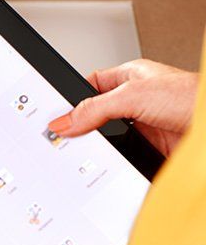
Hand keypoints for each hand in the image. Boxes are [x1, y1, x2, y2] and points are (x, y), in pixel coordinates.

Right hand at [48, 59, 197, 156]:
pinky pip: (122, 157)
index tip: (54, 116)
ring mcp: (143, 126)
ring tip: (85, 153)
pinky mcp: (150, 149)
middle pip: (95, 117)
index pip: (90, 87)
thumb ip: (94, 109)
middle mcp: (136, 102)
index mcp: (130, 78)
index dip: (71, 100)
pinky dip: (113, 164)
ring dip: (100, 148)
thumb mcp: (133, 97)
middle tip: (63, 139)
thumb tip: (63, 121)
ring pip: (108, 139)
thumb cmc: (192, 99)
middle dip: (81, 129)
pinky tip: (107, 166)